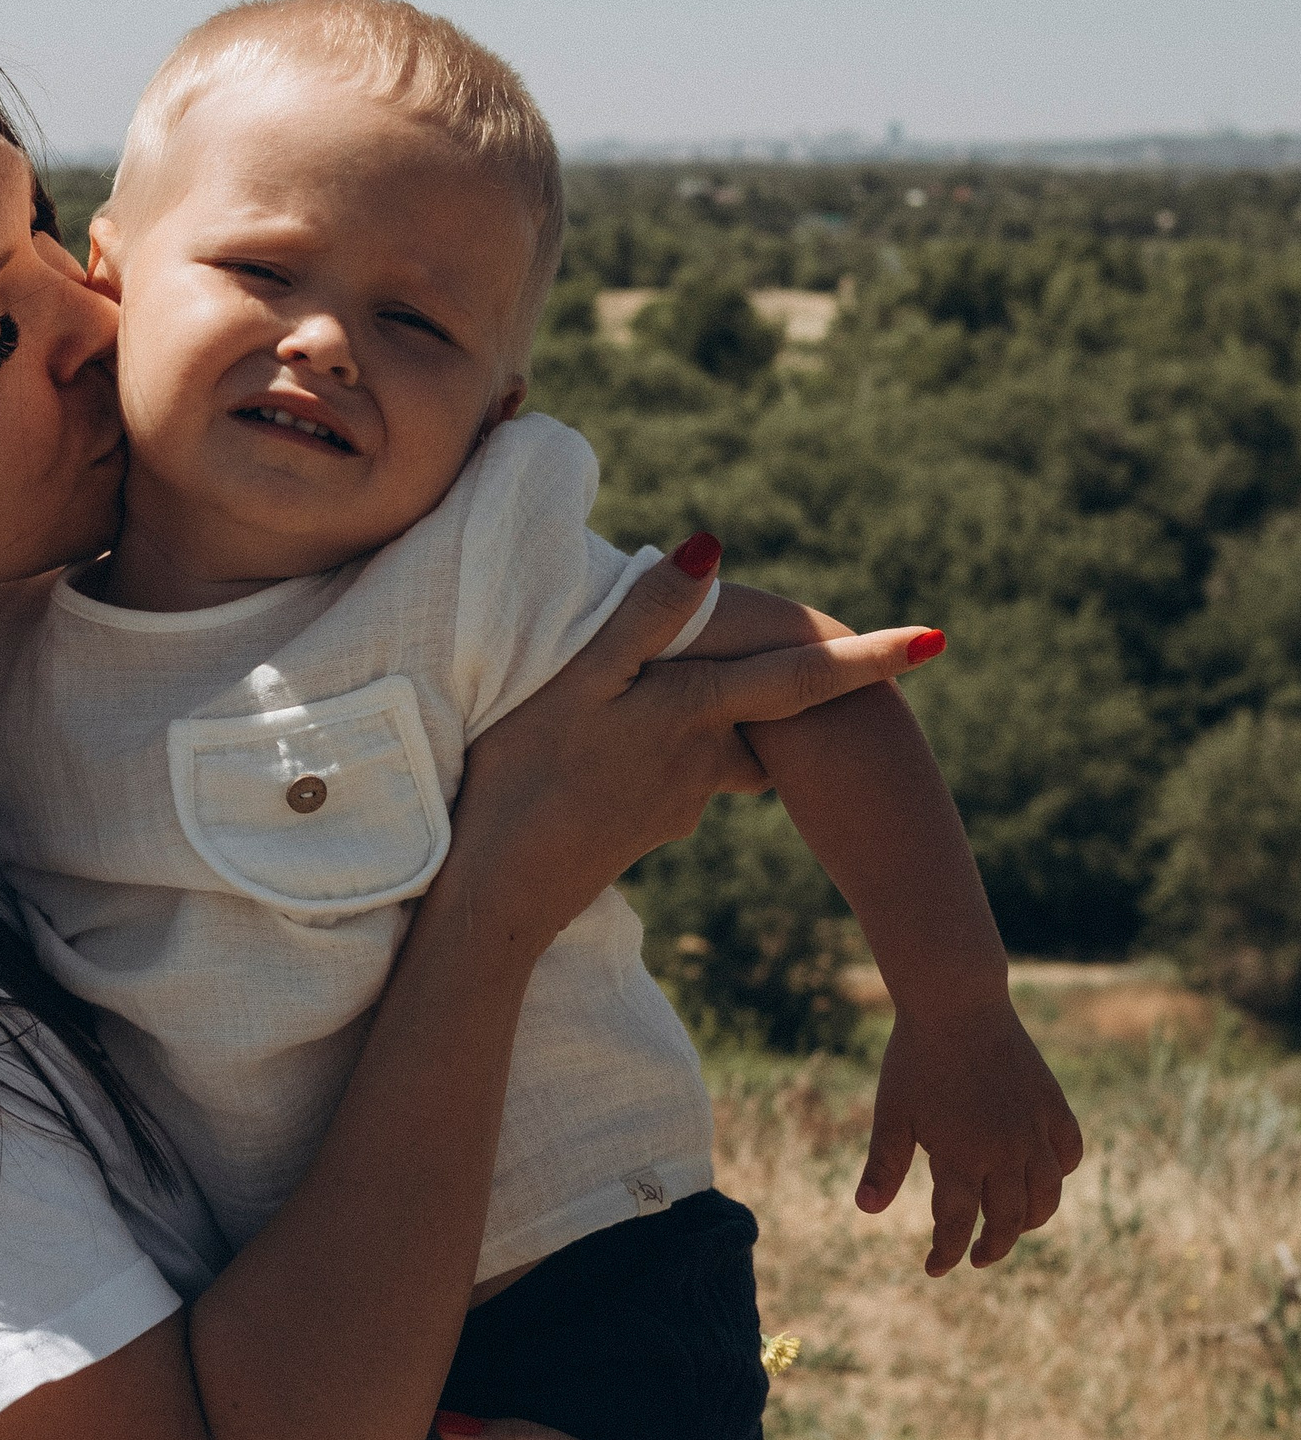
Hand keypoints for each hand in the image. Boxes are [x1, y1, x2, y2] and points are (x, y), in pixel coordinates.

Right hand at [450, 544, 950, 963]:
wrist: (501, 893)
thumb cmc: (528, 776)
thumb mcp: (578, 680)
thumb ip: (645, 614)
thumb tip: (710, 547)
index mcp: (696, 713)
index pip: (799, 677)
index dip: (867, 658)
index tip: (937, 641)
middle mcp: (704, 760)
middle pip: (760, 709)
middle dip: (775, 682)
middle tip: (772, 650)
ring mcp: (679, 801)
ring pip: (714, 742)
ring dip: (704, 719)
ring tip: (655, 695)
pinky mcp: (650, 827)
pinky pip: (674, 775)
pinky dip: (655, 755)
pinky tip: (604, 756)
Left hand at [857, 992, 1082, 1273]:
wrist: (957, 1002)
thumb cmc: (915, 1058)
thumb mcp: (893, 1113)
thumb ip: (884, 1165)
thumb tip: (867, 1211)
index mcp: (961, 1158)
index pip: (957, 1225)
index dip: (946, 1253)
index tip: (935, 1268)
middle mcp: (1005, 1152)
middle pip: (1008, 1220)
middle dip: (992, 1247)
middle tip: (977, 1257)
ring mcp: (1034, 1129)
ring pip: (1046, 1195)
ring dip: (1031, 1220)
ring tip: (1013, 1228)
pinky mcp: (1052, 1106)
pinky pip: (1068, 1153)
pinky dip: (1060, 1172)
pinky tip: (1044, 1178)